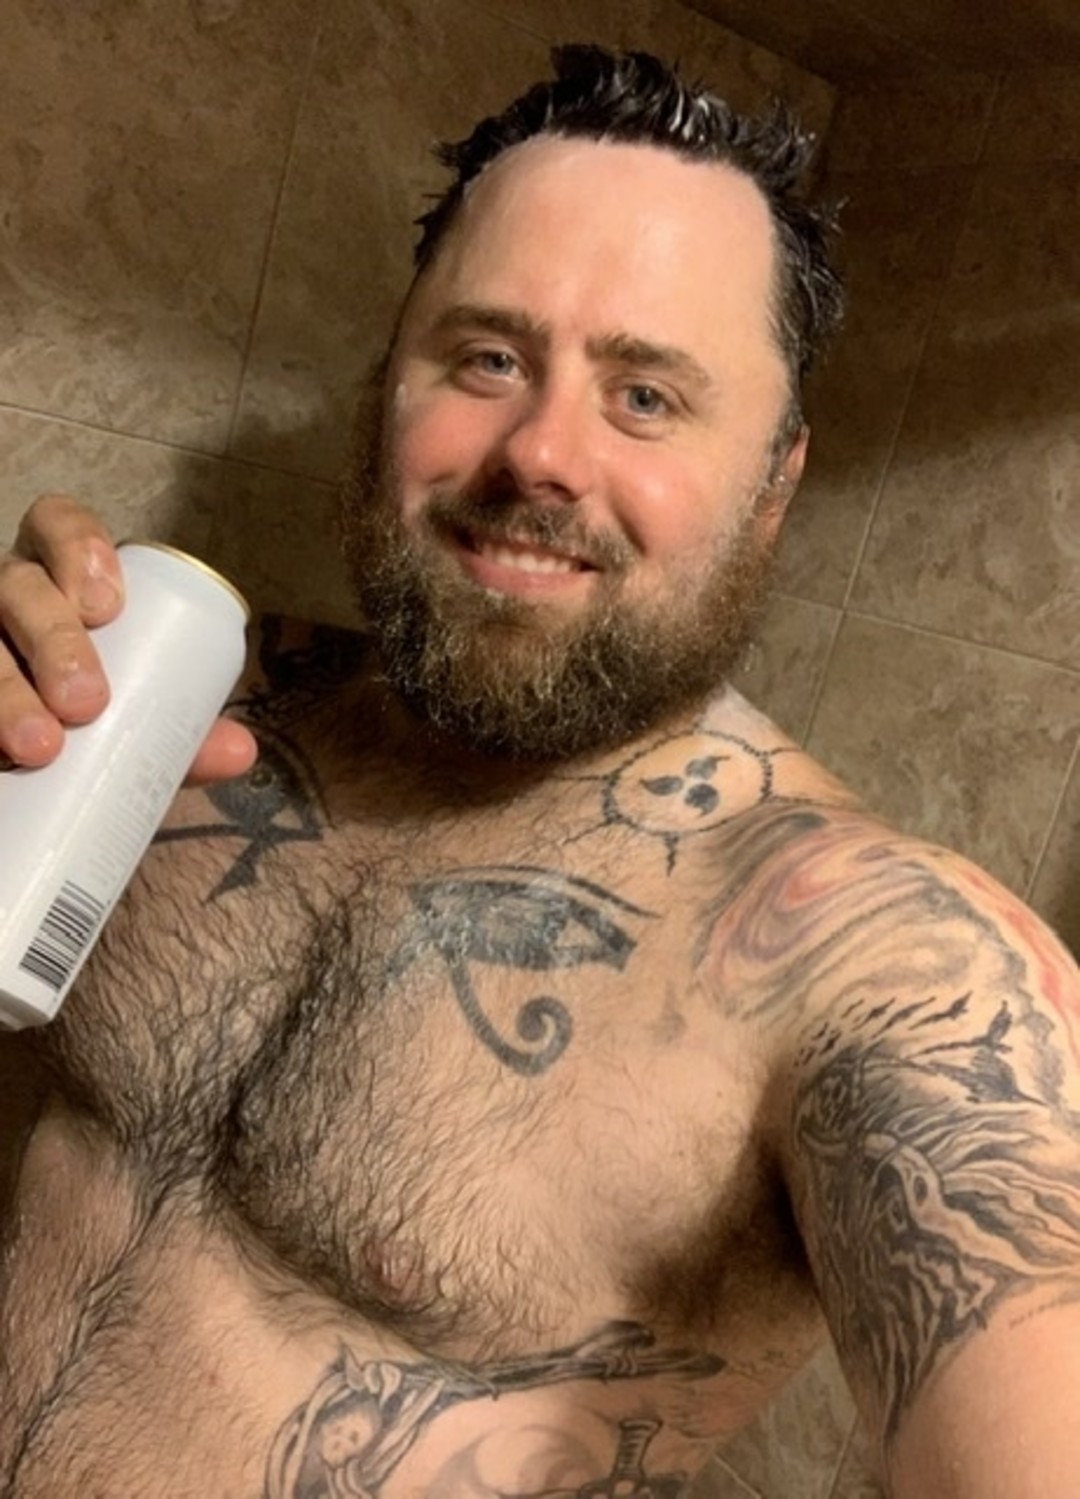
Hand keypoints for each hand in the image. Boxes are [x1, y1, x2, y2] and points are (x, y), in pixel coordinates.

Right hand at [0, 494, 255, 782]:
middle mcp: (2, 596)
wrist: (22, 783)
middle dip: (53, 639)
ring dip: (5, 691)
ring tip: (40, 745)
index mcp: (55, 581)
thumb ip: (180, 737)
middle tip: (87, 702)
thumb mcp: (132, 727)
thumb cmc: (83, 730)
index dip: (78, 546)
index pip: (56, 524)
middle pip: (17, 587)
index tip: (109, 605)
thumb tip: (241, 750)